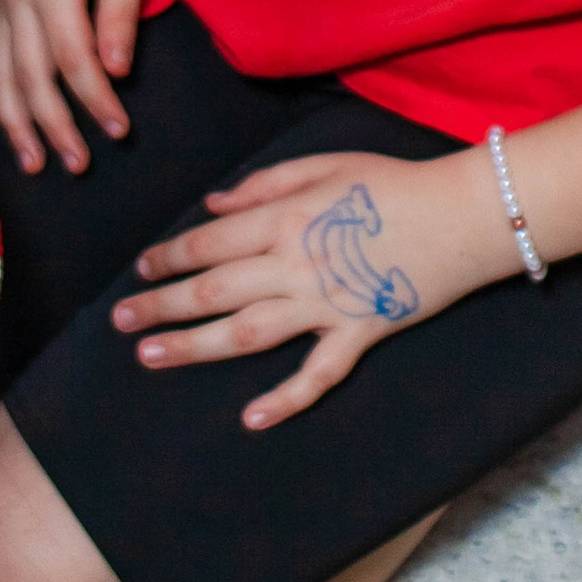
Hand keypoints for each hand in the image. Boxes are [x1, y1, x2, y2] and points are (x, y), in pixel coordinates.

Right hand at [0, 0, 150, 174]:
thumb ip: (119, 13)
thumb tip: (116, 71)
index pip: (75, 59)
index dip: (97, 100)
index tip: (119, 130)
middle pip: (33, 77)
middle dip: (56, 125)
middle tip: (79, 163)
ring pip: (2, 74)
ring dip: (15, 122)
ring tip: (34, 162)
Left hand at [112, 147, 505, 426]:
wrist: (462, 214)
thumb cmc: (393, 183)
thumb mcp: (326, 164)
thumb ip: (264, 184)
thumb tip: (212, 206)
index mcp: (286, 218)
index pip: (211, 242)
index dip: (170, 256)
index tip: (141, 270)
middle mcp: (295, 264)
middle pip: (214, 288)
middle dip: (162, 305)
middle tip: (120, 321)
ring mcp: (326, 305)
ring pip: (247, 332)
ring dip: (194, 346)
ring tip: (150, 357)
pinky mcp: (359, 334)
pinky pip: (317, 374)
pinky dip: (285, 399)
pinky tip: (250, 418)